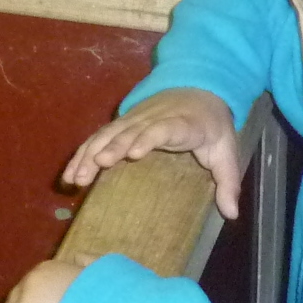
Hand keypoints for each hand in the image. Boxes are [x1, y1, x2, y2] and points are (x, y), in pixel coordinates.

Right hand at [61, 87, 242, 219]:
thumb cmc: (210, 124)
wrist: (197, 87)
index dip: (148, 138)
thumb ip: (228, 182)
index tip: (134, 154)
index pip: (163, 129)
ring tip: (77, 178)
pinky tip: (71, 175)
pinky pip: (98, 138)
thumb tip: (231, 214)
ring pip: (108, 134)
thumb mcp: (226, 151)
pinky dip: (82, 154)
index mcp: (181, 124)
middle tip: (96, 166)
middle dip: (112, 147)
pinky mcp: (121, 124)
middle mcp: (152, 118)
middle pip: (129, 131)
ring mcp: (133, 119)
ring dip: (90, 154)